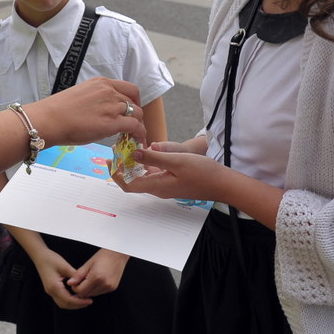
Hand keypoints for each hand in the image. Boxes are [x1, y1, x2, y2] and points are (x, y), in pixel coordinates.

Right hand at [26, 77, 145, 147]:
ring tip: (134, 136)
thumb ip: (94, 100)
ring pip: (138, 113)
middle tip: (133, 126)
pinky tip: (137, 141)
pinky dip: (140, 134)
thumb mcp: (80, 96)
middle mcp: (109, 91)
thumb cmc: (56, 111)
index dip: (133, 101)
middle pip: (134, 101)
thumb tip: (98, 112)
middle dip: (137, 114)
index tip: (132, 110)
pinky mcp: (112, 122)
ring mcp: (111, 106)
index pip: (128, 88)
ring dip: (138, 125)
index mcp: (101, 83)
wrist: (49, 119)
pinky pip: (135, 126)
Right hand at [32, 250, 93, 309]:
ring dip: (73, 304)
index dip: (80, 302)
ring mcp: (50, 291)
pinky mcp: (51, 289)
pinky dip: (69, 300)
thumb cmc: (50, 259)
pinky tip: (76, 296)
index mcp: (54, 287)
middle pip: (65, 304)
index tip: (89, 301)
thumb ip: (74, 276)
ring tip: (84, 300)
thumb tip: (85, 283)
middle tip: (88, 302)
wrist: (40, 256)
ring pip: (62, 304)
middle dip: (77, 305)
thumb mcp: (65, 266)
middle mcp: (51, 291)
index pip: (68, 300)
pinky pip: (60, 299)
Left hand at [67, 249, 129, 297]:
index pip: (81, 290)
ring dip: (89, 289)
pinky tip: (96, 280)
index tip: (75, 282)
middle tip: (82, 279)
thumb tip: (70, 283)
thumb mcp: (88, 263)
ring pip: (93, 294)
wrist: (118, 254)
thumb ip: (78, 275)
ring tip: (90, 278)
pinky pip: (100, 292)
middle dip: (81, 289)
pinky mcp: (112, 288)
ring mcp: (109, 287)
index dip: (75, 287)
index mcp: (96, 277)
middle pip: (86, 294)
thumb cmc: (103, 256)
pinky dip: (96, 289)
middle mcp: (104, 284)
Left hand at [115, 142, 230, 201]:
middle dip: (123, 165)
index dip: (116, 174)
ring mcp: (165, 185)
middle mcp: (158, 188)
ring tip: (130, 145)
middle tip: (119, 147)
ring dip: (135, 162)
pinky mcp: (172, 181)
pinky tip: (148, 150)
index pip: (128, 185)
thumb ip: (154, 157)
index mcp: (157, 186)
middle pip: (134, 179)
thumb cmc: (202, 172)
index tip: (110, 159)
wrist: (223, 183)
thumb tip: (133, 154)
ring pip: (144, 175)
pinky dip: (147, 162)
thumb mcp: (177, 161)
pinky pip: (154, 173)